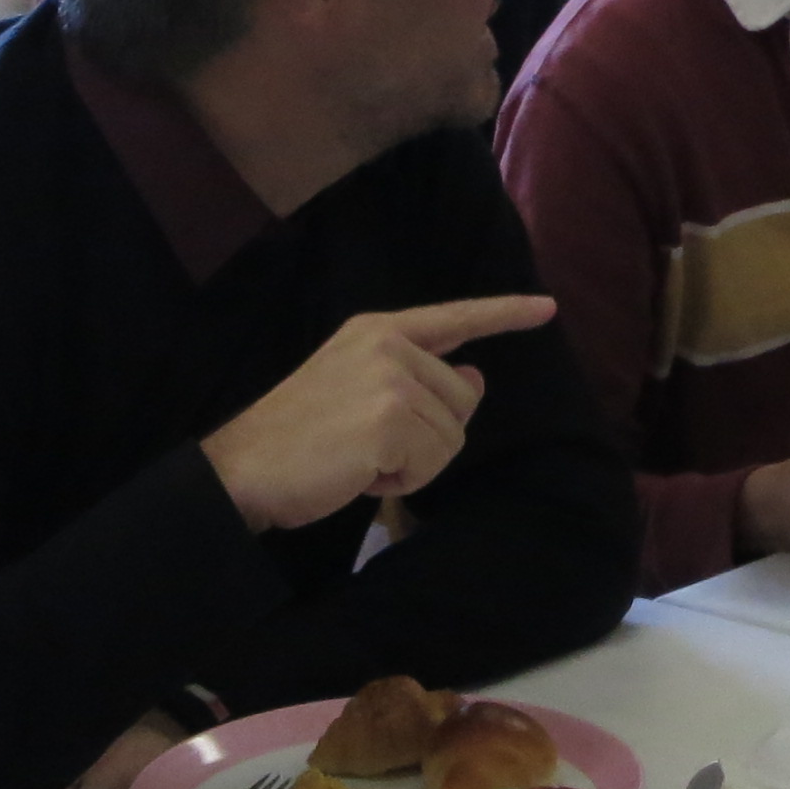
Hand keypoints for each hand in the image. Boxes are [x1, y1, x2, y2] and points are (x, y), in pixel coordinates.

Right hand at [199, 294, 549, 532]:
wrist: (242, 469)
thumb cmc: (297, 437)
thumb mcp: (360, 392)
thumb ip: (417, 379)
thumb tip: (474, 378)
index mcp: (377, 330)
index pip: (454, 317)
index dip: (504, 313)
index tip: (546, 308)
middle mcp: (389, 344)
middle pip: (462, 399)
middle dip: (428, 436)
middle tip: (367, 444)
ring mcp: (391, 379)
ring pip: (452, 436)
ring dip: (413, 462)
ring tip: (358, 458)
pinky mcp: (390, 419)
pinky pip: (433, 461)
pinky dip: (402, 480)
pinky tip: (360, 473)